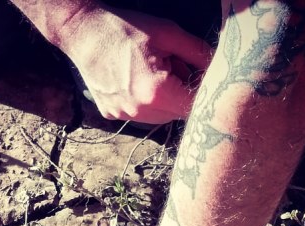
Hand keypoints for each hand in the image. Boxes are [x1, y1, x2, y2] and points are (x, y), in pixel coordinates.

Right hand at [60, 5, 211, 122]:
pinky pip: (139, 115)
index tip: (205, 80)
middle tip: (175, 69)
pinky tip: (137, 80)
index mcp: (156, 90)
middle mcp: (139, 110)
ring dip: (164, 101)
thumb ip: (198, 53)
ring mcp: (123, 115)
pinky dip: (145, 103)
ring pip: (159, 118)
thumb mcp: (168, 33)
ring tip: (155, 74)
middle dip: (182, 95)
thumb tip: (220, 67)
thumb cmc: (126, 29)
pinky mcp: (112, 115)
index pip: (193, 105)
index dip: (202, 93)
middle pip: (176, 114)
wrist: (84, 33)